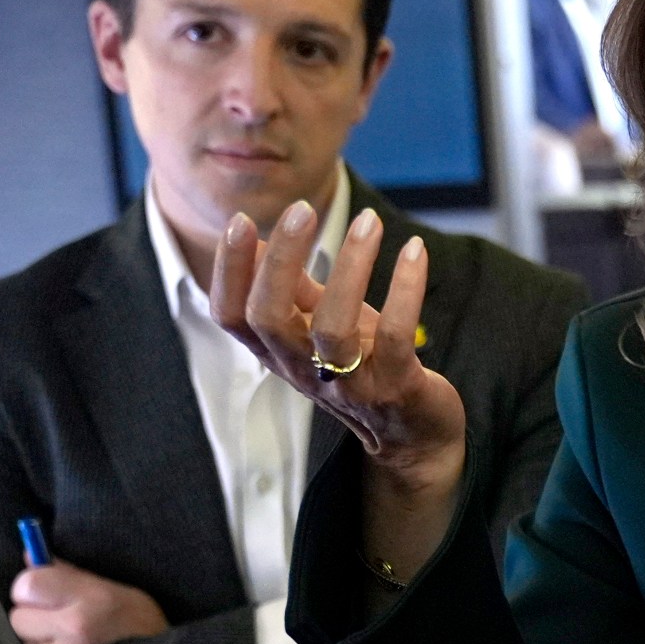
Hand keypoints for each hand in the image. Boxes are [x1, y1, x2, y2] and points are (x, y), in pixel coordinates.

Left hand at [9, 562, 168, 643]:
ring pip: (23, 641)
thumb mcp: (107, 585)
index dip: (30, 585)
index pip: (27, 585)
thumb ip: (66, 572)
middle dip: (29, 613)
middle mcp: (75, 626)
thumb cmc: (136, 617)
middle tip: (51, 613)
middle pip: (18, 616)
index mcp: (89, 596)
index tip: (45, 588)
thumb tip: (30, 557)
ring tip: (59, 634)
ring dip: (34, 636)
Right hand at [209, 200, 466, 578]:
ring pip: (332, 328)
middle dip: (281, 259)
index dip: (229, 269)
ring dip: (351, 267)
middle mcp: (305, 370)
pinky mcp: (397, 388)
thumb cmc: (365, 368)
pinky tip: (415, 250)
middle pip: (270, 318)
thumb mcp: (323, 326)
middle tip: (303, 208)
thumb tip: (262, 237)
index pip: (231, 315)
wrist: (415, 436)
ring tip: (369, 221)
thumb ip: (294, 290)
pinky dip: (406, 289)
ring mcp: (350, 384)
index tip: (240, 219)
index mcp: (279, 353)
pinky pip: (397, 337)